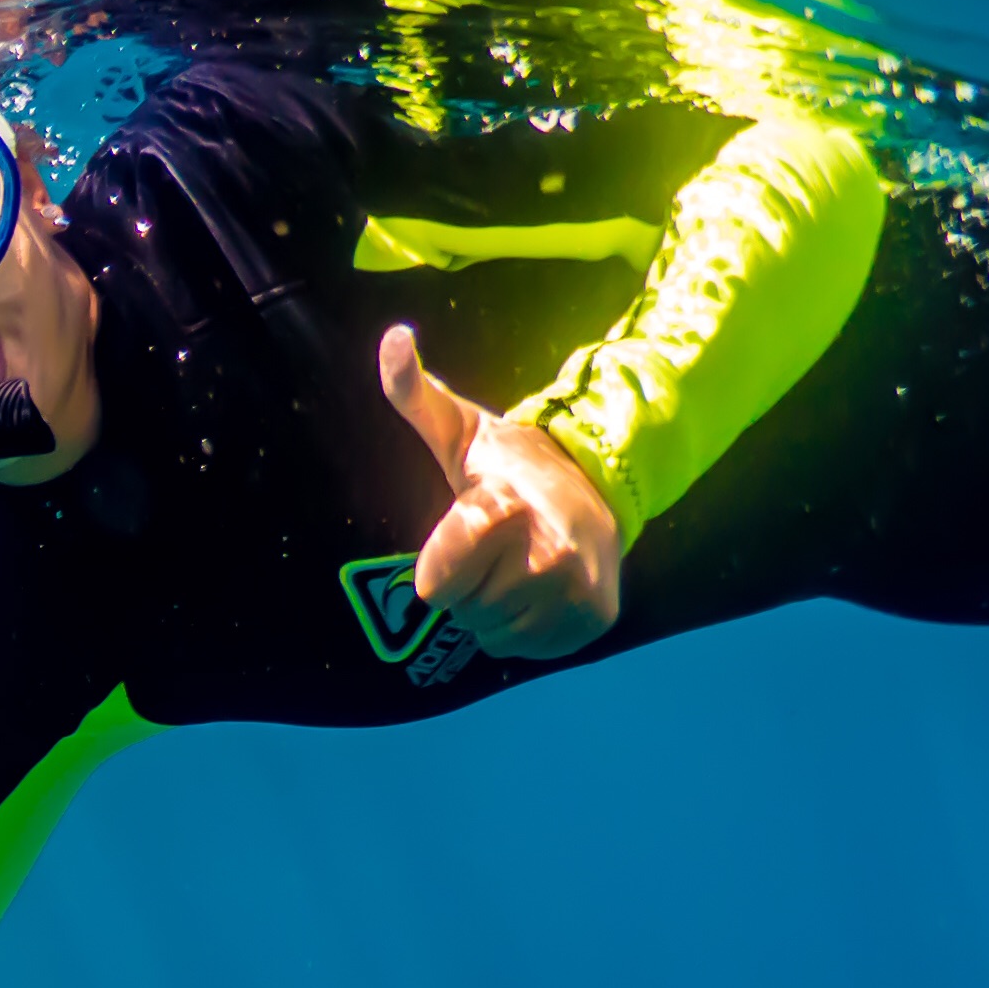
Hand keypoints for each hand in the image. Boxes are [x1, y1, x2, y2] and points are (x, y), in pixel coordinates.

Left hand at [379, 323, 621, 656]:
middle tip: (493, 548)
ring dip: (491, 608)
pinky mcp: (594, 621)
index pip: (433, 586)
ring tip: (515, 565)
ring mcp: (576, 594)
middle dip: (465, 584)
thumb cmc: (506, 467)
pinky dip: (522, 628)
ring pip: (489, 634)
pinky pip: (522, 649)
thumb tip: (393, 338)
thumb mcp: (458, 429)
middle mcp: (548, 556)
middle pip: (459, 612)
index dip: (442, 560)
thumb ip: (414, 393)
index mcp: (503, 511)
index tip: (474, 525)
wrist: (596, 489)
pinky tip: (537, 588)